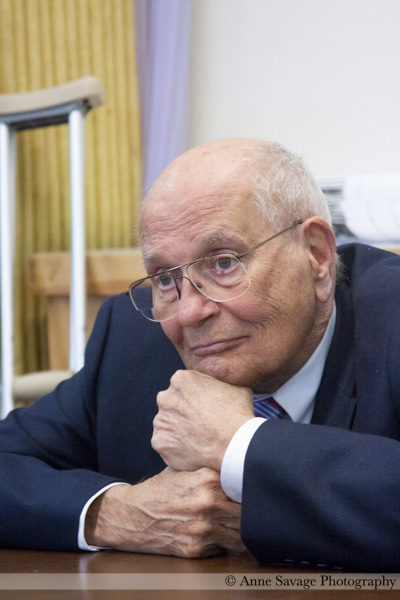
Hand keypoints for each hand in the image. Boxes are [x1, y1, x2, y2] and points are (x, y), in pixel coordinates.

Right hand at [85, 467, 244, 557]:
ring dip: (242, 532)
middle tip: (253, 511)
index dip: (252, 490)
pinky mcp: (196, 548)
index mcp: (207, 479)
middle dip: (250, 513)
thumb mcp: (185, 470)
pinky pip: (223, 548)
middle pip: (246, 512)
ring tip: (240, 525)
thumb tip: (240, 469)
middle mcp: (207, 503)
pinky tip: (219, 534)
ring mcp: (203, 527)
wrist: (133, 514)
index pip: (244, 486)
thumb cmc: (160, 490)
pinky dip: (224, 543)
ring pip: (239, 534)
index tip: (256, 490)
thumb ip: (212, 470)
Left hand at [151, 370, 253, 471]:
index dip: (194, 397)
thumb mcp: (234, 387)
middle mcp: (166, 397)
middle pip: (171, 404)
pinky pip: (165, 445)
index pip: (182, 386)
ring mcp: (161, 421)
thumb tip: (220, 389)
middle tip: (199, 423)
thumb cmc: (238, 414)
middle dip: (182, 412)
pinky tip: (192, 450)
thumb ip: (219, 385)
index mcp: (181, 379)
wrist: (235, 444)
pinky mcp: (160, 443)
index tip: (203, 407)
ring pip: (167, 425)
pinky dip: (175, 448)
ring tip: (197, 439)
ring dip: (178, 430)